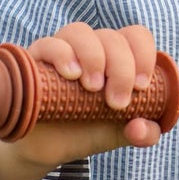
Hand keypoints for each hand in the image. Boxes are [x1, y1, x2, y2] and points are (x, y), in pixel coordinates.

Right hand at [0, 20, 163, 179]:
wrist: (46, 148)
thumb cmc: (85, 131)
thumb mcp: (121, 133)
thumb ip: (144, 133)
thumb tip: (141, 127)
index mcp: (116, 57)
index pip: (135, 36)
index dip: (144, 55)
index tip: (141, 87)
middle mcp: (90, 48)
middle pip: (111, 37)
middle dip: (121, 69)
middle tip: (117, 102)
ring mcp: (61, 50)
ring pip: (79, 31)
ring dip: (93, 56)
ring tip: (92, 87)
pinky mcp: (34, 60)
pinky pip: (47, 43)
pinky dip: (62, 55)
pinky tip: (70, 75)